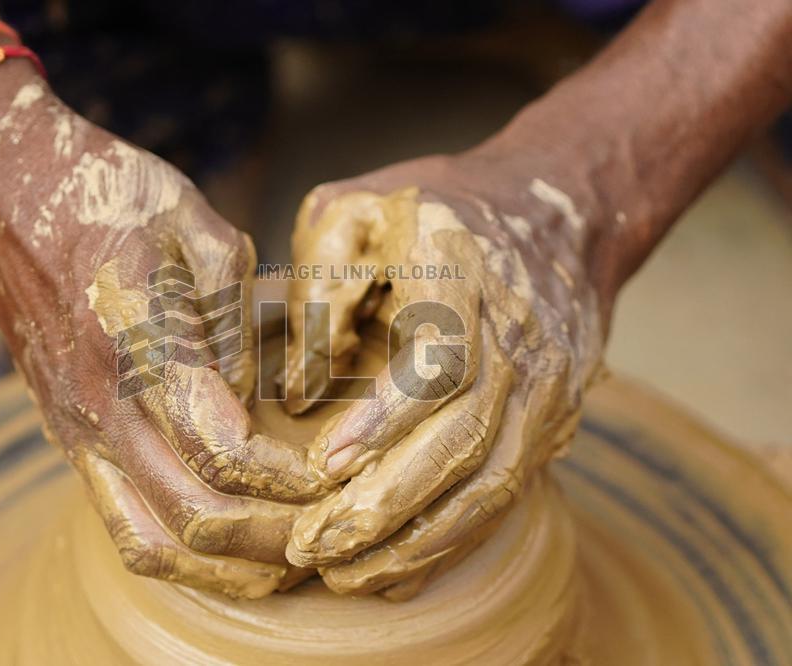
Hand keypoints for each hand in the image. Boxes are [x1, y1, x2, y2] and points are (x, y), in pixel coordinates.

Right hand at [0, 73, 324, 597]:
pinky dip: (176, 553)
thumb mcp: (196, 223)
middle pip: (197, 518)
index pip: (226, 451)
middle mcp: (103, 404)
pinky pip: (118, 522)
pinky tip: (222, 543)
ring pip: (153, 542)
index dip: (293, 477)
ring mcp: (77, 429)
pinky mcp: (67, 437)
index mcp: (140, 343)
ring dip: (226, 563)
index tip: (340, 468)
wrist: (1, 193)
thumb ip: (235, 313)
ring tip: (284, 554)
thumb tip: (257, 390)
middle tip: (329, 524)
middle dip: (275, 536)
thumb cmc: (106, 195)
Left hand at [280, 150, 607, 595]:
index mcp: (467, 277)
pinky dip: (455, 538)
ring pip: (491, 483)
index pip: (439, 363)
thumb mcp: (357, 210)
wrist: (559, 212)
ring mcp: (548, 388)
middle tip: (314, 547)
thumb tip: (296, 392)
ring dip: (420, 539)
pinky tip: (400, 570)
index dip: (384, 419)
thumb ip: (319, 287)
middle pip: (465, 441)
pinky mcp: (553, 421)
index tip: (325, 466)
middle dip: (388, 505)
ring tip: (348, 575)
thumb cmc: (436, 208)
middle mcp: (521, 342)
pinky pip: (507, 491)